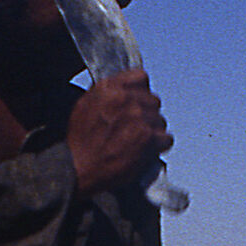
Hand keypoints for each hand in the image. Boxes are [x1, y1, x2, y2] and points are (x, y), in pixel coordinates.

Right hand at [66, 71, 173, 195]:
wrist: (79, 168)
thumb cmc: (79, 142)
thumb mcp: (85, 105)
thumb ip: (108, 94)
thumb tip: (125, 92)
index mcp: (109, 87)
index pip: (141, 77)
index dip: (140, 93)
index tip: (137, 102)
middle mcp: (126, 98)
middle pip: (153, 101)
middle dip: (146, 114)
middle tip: (135, 128)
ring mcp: (139, 117)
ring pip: (160, 120)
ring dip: (153, 131)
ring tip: (137, 142)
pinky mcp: (149, 137)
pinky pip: (166, 138)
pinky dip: (159, 146)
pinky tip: (146, 151)